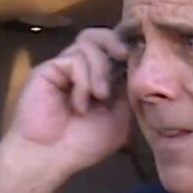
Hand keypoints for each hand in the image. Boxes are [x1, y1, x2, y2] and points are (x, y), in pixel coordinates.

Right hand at [0, 27, 132, 183]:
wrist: (50, 157)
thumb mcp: (121, 120)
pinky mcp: (48, 69)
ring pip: (88, 43)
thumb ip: (129, 94)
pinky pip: (73, 60)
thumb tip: (142, 69)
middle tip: (124, 56)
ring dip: (100, 70)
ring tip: (100, 96)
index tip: (143, 50)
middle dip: (115, 42)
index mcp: (101, 78)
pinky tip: (80, 105)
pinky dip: (83, 81)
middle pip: (99, 35)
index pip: (115, 48)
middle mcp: (82, 68)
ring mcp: (64, 67)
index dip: (129, 46)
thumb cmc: (84, 143)